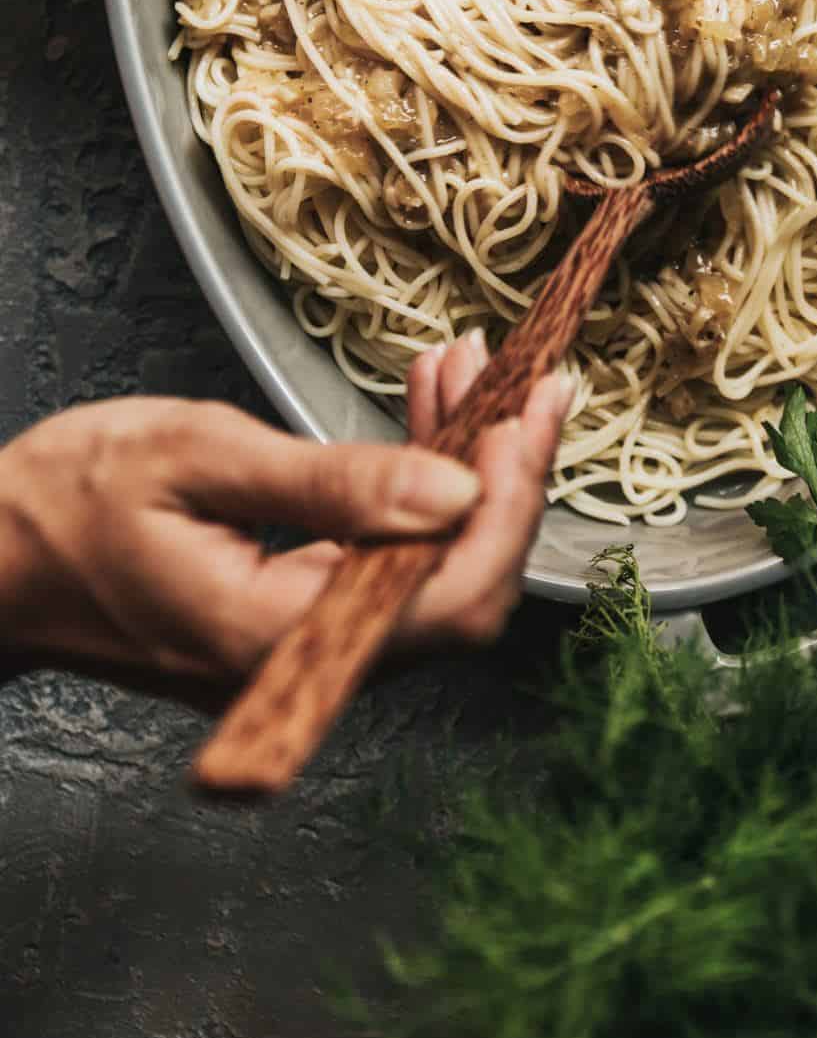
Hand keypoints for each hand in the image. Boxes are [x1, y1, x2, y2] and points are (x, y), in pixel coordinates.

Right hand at [0, 333, 569, 685]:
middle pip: (458, 590)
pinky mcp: (292, 622)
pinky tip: (422, 416)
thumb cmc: (62, 502)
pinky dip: (415, 488)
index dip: (510, 501)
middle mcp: (300, 664)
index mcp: (278, 636)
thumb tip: (453, 493)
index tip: (533, 410)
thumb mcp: (198, 458)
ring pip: (427, 573)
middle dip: (505, 480)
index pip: (448, 594)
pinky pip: (384, 563)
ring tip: (467, 373)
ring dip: (464, 472)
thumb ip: (330, 482)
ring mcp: (298, 651)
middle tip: (525, 385)